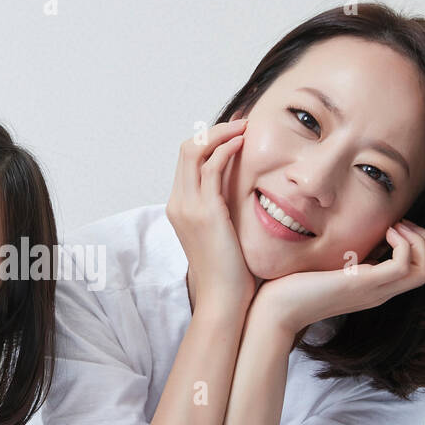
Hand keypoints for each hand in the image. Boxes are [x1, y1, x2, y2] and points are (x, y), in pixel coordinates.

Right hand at [166, 119, 256, 315]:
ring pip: (195, 151)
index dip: (211, 141)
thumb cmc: (229, 274)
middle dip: (215, 130)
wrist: (223, 300)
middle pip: (187, 149)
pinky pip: (211, 166)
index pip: (188, 161)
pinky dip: (226, 149)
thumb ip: (224, 211)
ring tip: (247, 127)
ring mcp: (188, 207)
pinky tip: (245, 144)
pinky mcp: (204, 211)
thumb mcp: (223, 234)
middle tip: (242, 123)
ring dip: (222, 133)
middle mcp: (178, 204)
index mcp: (180, 208)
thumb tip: (243, 196)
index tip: (236, 133)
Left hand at [248, 219, 424, 340]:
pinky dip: (404, 243)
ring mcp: (376, 289)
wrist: (276, 311)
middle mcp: (381, 291)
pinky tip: (386, 232)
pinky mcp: (364, 284)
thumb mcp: (328, 265)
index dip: (417, 243)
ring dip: (419, 240)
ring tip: (395, 227)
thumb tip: (352, 234)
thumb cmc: (293, 287)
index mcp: (375, 287)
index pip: (420, 270)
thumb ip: (345, 255)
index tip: (394, 226)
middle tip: (399, 225)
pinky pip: (405, 264)